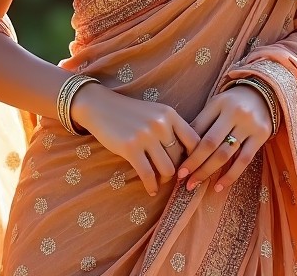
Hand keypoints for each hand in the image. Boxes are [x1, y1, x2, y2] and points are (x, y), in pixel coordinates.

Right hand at [71, 84, 200, 195]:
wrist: (100, 106)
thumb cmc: (131, 113)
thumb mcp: (156, 113)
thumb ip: (172, 129)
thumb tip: (190, 157)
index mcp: (170, 114)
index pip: (194, 141)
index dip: (196, 158)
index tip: (190, 168)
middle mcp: (161, 124)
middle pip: (180, 158)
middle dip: (177, 171)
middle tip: (169, 177)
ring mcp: (145, 136)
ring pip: (167, 169)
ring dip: (164, 179)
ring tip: (159, 181)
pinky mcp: (130, 148)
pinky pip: (147, 174)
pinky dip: (151, 186)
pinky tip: (150, 190)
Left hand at [178, 86, 272, 193]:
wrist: (262, 94)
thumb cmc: (232, 102)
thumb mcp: (215, 105)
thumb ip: (201, 123)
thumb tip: (182, 148)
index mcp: (219, 104)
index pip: (199, 129)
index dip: (187, 149)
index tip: (177, 166)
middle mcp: (235, 113)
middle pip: (211, 143)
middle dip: (195, 164)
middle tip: (182, 179)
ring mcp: (250, 125)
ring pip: (226, 154)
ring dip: (208, 172)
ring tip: (195, 184)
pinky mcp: (262, 136)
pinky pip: (244, 161)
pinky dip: (230, 176)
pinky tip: (219, 187)